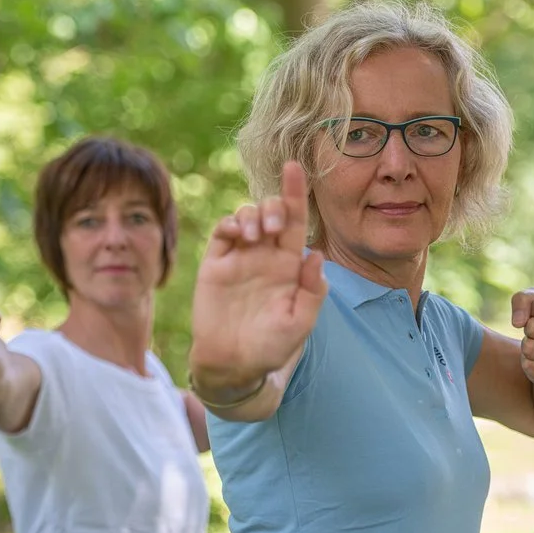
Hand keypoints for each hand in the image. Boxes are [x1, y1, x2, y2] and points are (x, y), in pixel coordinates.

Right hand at [189, 162, 327, 388]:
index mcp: (289, 265)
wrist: (232, 364)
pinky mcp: (216, 264)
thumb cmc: (270, 348)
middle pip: (272, 212)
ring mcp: (240, 258)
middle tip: (273, 229)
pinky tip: (237, 233)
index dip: (296, 193)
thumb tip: (317, 254)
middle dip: (274, 206)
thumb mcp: (300, 323)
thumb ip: (312, 291)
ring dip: (252, 214)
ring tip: (254, 235)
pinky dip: (229, 223)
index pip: (297, 222)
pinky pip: (222, 232)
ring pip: (247, 216)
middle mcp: (266, 256)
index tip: (295, 168)